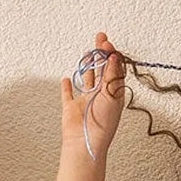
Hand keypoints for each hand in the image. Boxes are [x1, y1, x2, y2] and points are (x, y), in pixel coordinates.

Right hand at [59, 31, 125, 176]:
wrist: (85, 143)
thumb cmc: (103, 123)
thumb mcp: (111, 95)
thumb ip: (111, 74)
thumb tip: (114, 55)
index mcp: (113, 94)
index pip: (114, 70)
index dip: (112, 55)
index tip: (107, 43)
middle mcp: (100, 96)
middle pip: (102, 71)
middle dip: (101, 54)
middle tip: (100, 37)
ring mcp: (85, 102)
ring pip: (86, 80)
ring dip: (87, 66)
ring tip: (88, 52)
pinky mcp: (71, 108)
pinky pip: (68, 95)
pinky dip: (66, 87)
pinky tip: (66, 78)